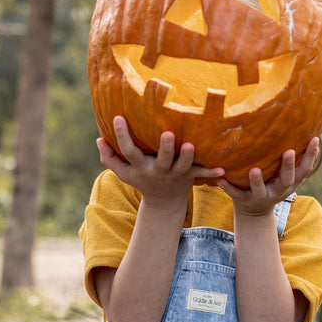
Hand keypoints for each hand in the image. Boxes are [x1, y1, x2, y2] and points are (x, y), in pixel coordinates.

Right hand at [97, 116, 223, 211]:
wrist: (163, 204)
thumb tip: (98, 139)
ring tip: (192, 145)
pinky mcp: (189, 177)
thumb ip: (109, 158)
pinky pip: (202, 174)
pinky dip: (211, 173)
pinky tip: (222, 170)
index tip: (118, 117)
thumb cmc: (142, 180)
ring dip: (188, 157)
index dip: (122, 135)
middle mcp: (159, 171)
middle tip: (167, 134)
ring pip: (183, 166)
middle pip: (161, 160)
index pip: (129, 151)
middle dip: (165, 148)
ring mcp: (175, 174)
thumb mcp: (124, 173)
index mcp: (141, 168)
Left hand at [218, 137, 320, 216]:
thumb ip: (296, 160)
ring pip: (260, 191)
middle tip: (289, 151)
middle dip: (288, 166)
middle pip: (286, 180)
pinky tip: (219, 178)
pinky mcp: (243, 201)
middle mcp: (278, 191)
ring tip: (254, 170)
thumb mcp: (287, 176)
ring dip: (257, 181)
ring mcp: (260, 197)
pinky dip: (227, 187)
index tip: (315, 139)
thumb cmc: (272, 184)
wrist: (254, 213)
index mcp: (290, 183)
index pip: (304, 170)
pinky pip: (235, 194)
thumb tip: (312, 133)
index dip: (311, 156)